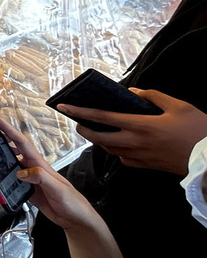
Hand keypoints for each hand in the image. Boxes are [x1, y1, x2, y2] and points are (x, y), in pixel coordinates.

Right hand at [0, 116, 99, 231]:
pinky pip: (13, 181)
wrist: (76, 219)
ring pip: (12, 165)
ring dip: (1, 157)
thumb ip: (40, 177)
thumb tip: (21, 171)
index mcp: (40, 165)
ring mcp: (31, 180)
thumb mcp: (58, 188)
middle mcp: (34, 170)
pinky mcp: (29, 191)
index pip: (22, 143)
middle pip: (15, 150)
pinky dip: (4, 177)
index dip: (10, 131)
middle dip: (2, 139)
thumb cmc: (73, 202)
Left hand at [61, 89, 206, 174]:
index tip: (63, 106)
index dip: (80, 111)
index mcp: (141, 125)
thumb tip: (134, 92)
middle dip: (83, 129)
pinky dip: (116, 150)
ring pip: (108, 149)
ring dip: (98, 139)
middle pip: (98, 137)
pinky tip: (119, 143)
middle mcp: (135, 143)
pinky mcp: (146, 166)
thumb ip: (153, 96)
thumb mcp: (178, 105)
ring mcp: (139, 157)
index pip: (101, 117)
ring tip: (95, 129)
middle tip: (77, 121)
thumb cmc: (197, 130)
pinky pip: (123, 158)